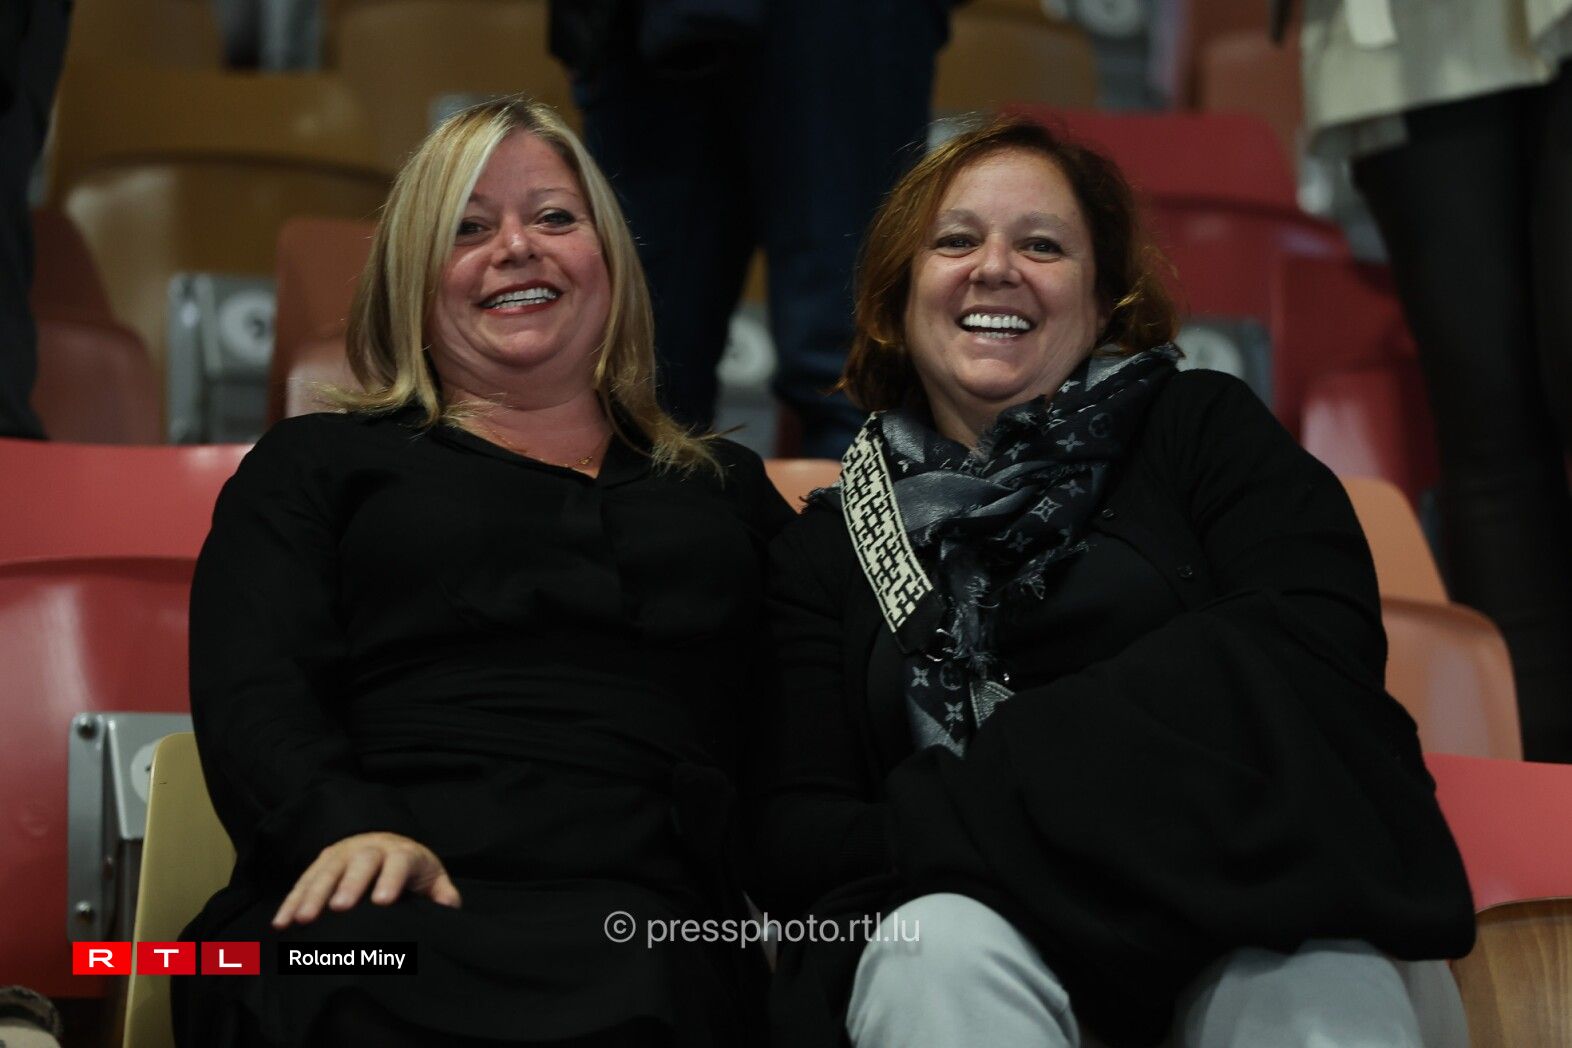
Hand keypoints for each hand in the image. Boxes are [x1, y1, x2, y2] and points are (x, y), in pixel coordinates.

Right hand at [271, 831, 461, 928]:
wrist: (382, 841)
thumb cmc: (409, 868)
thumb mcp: (431, 876)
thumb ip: (442, 893)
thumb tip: (449, 908)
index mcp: (400, 853)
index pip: (398, 862)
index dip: (391, 879)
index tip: (383, 901)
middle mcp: (369, 849)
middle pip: (359, 863)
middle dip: (348, 884)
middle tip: (339, 907)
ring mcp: (342, 854)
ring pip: (326, 871)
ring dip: (312, 895)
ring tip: (302, 919)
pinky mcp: (321, 863)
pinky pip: (304, 882)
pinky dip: (291, 901)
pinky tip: (281, 923)